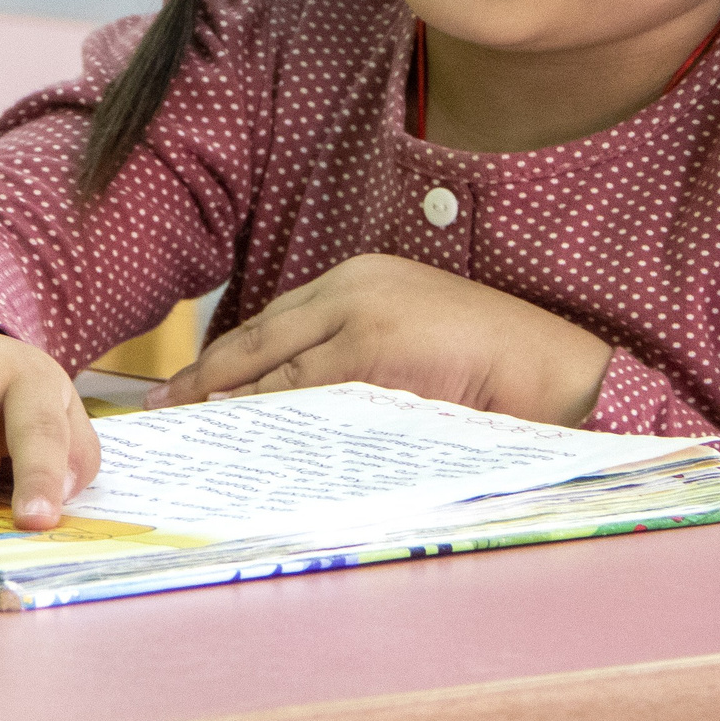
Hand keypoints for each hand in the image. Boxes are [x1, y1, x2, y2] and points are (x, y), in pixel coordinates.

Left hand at [144, 254, 615, 426]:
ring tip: (193, 436)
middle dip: (206, 377)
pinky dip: (267, 422)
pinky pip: (303, 398)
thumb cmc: (491, 361)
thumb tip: (288, 394)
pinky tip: (242, 442)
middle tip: (166, 409)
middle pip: (257, 337)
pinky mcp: (371, 356)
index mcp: (360, 278)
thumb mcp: (411, 339)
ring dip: (228, 407)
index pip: (275, 319)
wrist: (552, 368)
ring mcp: (359, 320)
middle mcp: (351, 289)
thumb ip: (355, 351)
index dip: (228, 355)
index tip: (190, 383)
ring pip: (272, 372)